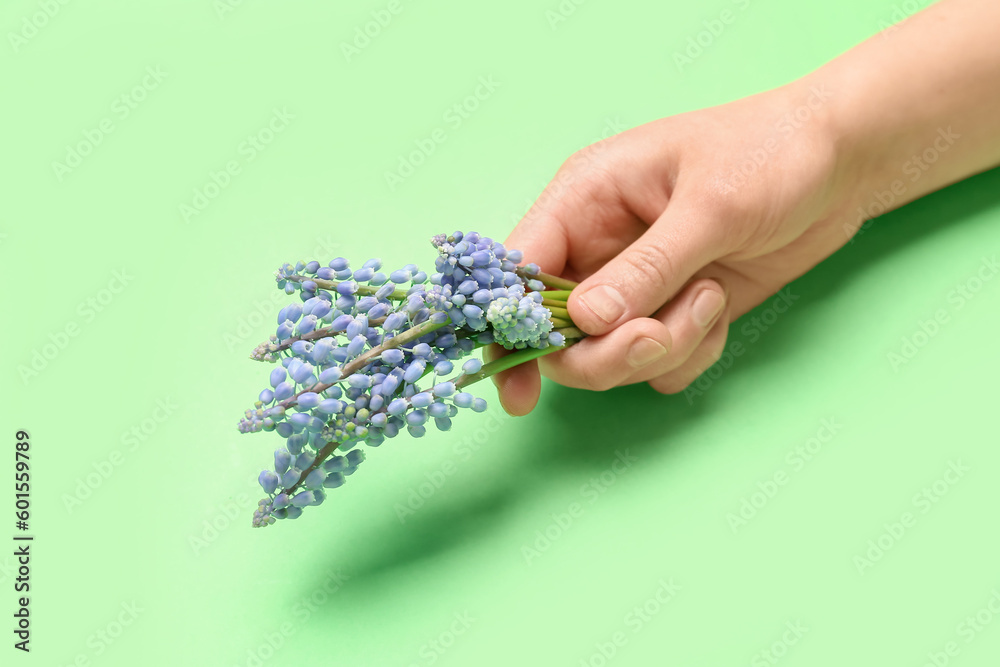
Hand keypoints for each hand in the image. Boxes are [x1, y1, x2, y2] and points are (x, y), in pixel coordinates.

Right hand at [492, 80, 857, 413]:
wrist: (842, 164)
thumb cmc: (771, 154)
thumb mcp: (710, 205)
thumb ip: (647, 266)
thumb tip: (584, 321)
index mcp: (584, 199)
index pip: (519, 269)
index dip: (508, 328)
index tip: (519, 386)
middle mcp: (598, 247)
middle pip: (559, 334)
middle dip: (608, 352)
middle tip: (658, 338)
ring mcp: (635, 285)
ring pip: (609, 357)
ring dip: (662, 347)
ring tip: (710, 299)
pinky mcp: (672, 313)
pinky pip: (657, 365)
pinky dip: (689, 354)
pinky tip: (720, 311)